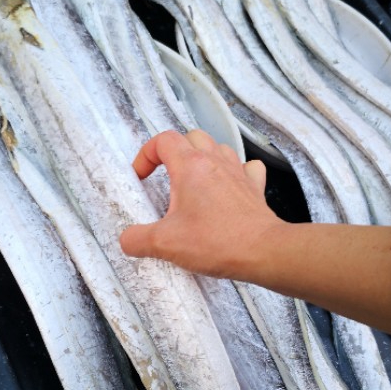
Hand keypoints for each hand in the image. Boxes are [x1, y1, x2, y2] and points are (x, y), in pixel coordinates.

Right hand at [120, 129, 281, 277]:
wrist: (262, 252)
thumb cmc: (218, 242)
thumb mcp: (165, 244)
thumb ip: (137, 239)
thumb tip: (128, 239)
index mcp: (190, 167)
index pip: (163, 140)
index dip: (146, 155)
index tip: (141, 177)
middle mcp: (215, 162)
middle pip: (191, 137)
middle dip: (174, 153)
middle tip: (165, 177)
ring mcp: (237, 172)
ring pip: (218, 147)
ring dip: (202, 158)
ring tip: (193, 181)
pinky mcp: (254, 188)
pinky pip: (246, 166)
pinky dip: (235, 171)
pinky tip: (228, 187)